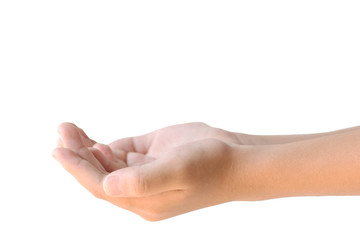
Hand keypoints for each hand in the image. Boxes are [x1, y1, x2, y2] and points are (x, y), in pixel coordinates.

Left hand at [52, 122, 242, 220]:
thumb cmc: (212, 166)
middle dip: (78, 154)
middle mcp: (141, 190)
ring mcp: (145, 172)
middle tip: (61, 131)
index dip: (78, 169)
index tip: (58, 150)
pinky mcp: (152, 157)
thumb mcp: (179, 171)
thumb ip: (144, 181)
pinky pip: (121, 154)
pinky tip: (91, 139)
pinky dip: (104, 147)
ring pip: (108, 164)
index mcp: (144, 201)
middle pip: (100, 174)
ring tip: (68, 129)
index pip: (102, 186)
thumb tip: (109, 186)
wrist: (236, 158)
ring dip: (87, 148)